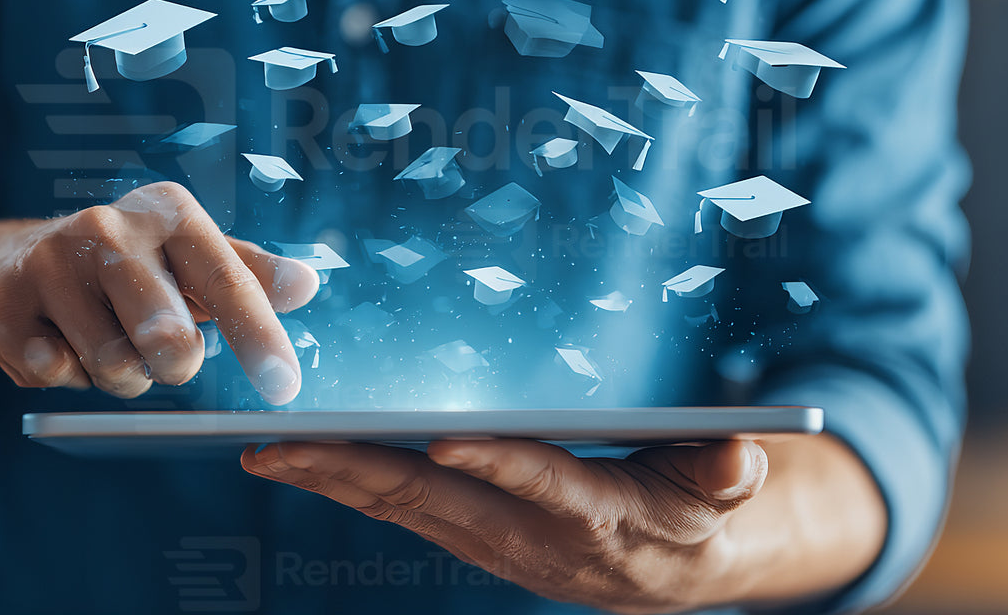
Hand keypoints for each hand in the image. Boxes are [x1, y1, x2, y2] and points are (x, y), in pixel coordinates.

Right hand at [0, 182, 318, 401]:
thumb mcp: (191, 258)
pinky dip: (67, 376)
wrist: (11, 265)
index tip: (285, 387)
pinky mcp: (2, 307)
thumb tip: (308, 284)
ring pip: (114, 367)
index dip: (260, 338)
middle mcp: (107, 226)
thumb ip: (250, 274)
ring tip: (105, 338)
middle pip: (169, 339)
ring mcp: (48, 263)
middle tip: (165, 353)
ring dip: (120, 374)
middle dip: (176, 364)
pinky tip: (56, 341)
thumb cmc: (129, 268)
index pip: (228, 282)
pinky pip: (57, 375)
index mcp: (168, 212)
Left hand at [241, 437, 766, 612]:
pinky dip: (351, 486)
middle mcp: (530, 540)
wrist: (670, 573)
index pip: (541, 484)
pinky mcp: (472, 538)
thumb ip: (728, 473)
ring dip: (332, 480)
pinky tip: (306, 462)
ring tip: (265, 451)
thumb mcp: (726, 491)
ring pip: (403, 508)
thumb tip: (741, 454)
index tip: (443, 435)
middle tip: (281, 445)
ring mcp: (492, 544)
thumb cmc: (695, 510)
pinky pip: (403, 511)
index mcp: (597, 517)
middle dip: (355, 472)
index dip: (496, 463)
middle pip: (437, 501)